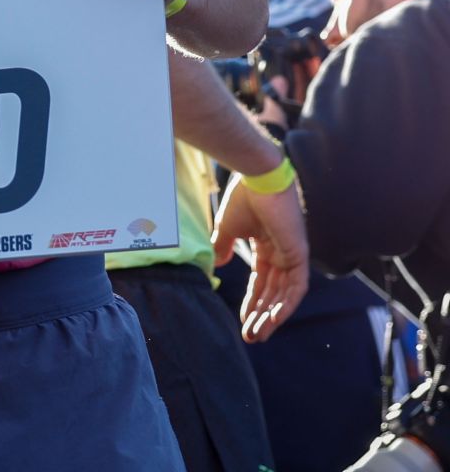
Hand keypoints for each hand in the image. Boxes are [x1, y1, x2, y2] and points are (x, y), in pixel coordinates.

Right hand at [212, 179, 310, 341]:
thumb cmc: (243, 198)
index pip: (261, 283)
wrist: (256, 178)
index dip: (252, 302)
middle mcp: (282, 255)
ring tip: (258, 334)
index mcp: (268, 248)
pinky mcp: (298, 254)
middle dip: (262, 316)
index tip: (242, 321)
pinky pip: (296, 287)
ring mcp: (292, 256)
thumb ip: (223, 246)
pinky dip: (286, 304)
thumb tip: (216, 264)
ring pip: (285, 295)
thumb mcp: (228, 228)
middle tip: (251, 337)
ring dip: (272, 316)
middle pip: (274, 293)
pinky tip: (273, 319)